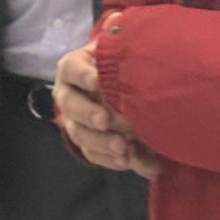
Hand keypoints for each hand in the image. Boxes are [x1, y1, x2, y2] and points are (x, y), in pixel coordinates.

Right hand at [54, 44, 160, 179]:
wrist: (123, 88)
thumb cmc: (122, 65)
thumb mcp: (123, 58)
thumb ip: (131, 62)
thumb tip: (150, 66)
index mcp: (74, 69)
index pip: (71, 68)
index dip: (81, 75)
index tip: (96, 81)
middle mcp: (69, 95)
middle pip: (71, 105)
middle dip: (88, 114)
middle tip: (104, 120)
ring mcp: (74, 121)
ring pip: (79, 134)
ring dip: (101, 142)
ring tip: (122, 148)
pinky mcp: (87, 144)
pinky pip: (93, 155)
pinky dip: (111, 160)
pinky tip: (130, 161)